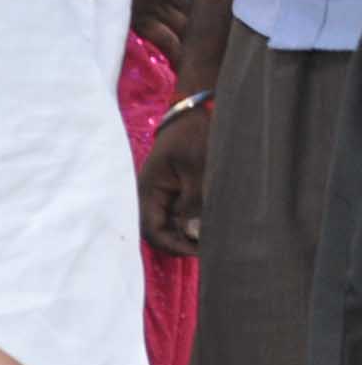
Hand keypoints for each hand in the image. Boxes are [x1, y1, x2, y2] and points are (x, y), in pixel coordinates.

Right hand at [140, 105, 208, 257]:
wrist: (193, 113)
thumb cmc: (193, 136)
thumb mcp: (198, 168)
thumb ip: (194, 200)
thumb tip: (193, 233)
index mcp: (149, 191)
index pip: (153, 231)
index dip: (174, 245)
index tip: (200, 251)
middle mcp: (152, 197)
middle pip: (161, 231)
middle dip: (183, 242)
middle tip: (212, 248)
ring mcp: (164, 193)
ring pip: (173, 224)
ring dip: (191, 232)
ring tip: (216, 237)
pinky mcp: (177, 189)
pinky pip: (182, 212)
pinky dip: (195, 220)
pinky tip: (213, 222)